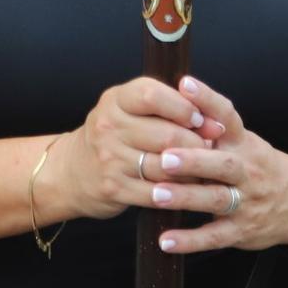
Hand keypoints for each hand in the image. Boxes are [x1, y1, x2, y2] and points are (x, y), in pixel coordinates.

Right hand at [55, 78, 225, 221]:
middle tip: (209, 148)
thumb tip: (214, 120)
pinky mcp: (114, 188)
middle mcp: (109, 126)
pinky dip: (177, 192)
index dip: (183, 106)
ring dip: (191, 170)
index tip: (200, 118)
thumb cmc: (115, 135)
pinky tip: (186, 188)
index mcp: (116, 100)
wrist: (73, 171)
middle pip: (167, 134)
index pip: (152, 95)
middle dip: (196, 143)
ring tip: (201, 168)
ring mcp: (109, 158)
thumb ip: (166, 106)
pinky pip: (157, 192)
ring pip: (166, 166)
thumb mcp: (128, 109)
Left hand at [148, 76, 287, 254]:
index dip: (207, 99)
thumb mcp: (242, 140)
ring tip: (157, 195)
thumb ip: (212, 123)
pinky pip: (214, 237)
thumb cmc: (257, 164)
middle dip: (194, 160)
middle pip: (223, 164)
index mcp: (244, 143)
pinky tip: (165, 241)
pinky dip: (190, 241)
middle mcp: (247, 171)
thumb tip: (177, 92)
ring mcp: (246, 202)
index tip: (184, 84)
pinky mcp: (241, 231)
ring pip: (217, 200)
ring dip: (186, 198)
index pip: (227, 116)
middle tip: (166, 157)